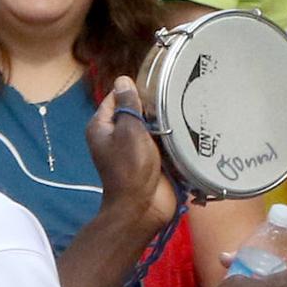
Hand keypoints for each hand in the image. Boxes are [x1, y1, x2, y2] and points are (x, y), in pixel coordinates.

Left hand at [86, 76, 175, 235]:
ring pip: (150, 124)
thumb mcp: (129, 131)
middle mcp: (114, 135)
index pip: (116, 97)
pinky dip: (169, 135)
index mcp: (101, 126)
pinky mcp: (150, 158)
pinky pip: (160, 140)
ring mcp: (133, 147)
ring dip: (163, 120)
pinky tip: (186, 126)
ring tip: (182, 108)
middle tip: (173, 95)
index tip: (154, 84)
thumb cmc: (130, 168)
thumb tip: (122, 80)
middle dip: (151, 105)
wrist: (142, 207)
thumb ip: (128, 105)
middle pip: (134, 110)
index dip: (133, 90)